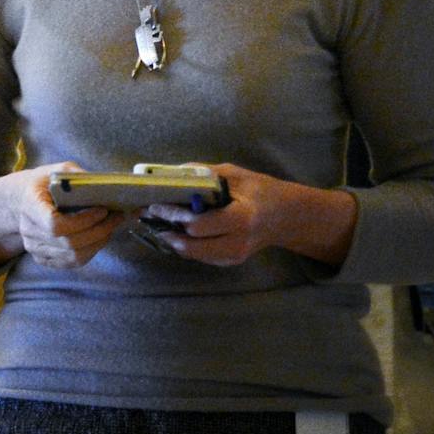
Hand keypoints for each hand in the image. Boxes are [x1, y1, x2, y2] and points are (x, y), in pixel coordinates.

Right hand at [0, 162, 128, 268]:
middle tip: (118, 217)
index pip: (54, 224)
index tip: (102, 210)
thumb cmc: (44, 184)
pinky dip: (91, 251)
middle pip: (68, 243)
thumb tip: (104, 187)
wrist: (23, 200)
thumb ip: (78, 177)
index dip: (82, 221)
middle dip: (99, 231)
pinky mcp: (43, 258)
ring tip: (111, 227)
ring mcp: (34, 248)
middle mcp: (28, 231)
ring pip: (73, 256)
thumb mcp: (59, 170)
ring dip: (98, 242)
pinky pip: (71, 263)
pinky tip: (99, 237)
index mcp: (29, 205)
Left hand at [142, 163, 357, 266]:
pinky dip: (185, 244)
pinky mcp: (231, 261)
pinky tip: (176, 229)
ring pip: (193, 254)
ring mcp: (235, 256)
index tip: (154, 205)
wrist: (284, 216)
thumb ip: (203, 174)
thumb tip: (170, 173)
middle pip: (192, 246)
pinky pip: (201, 256)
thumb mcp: (234, 175)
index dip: (173, 216)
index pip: (199, 225)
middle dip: (168, 230)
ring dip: (173, 239)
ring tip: (157, 221)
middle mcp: (239, 242)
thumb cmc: (260, 190)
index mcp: (242, 218)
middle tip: (149, 215)